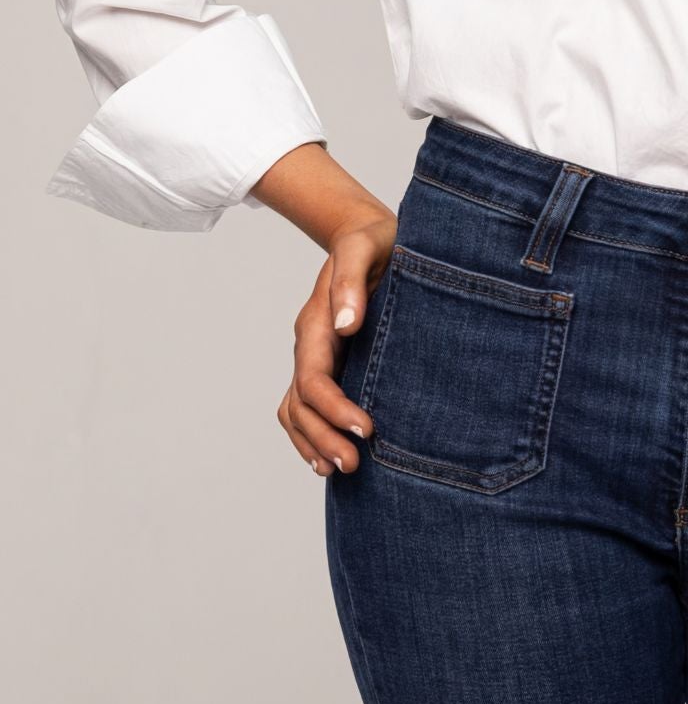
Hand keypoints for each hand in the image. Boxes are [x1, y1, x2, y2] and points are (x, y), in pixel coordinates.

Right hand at [277, 206, 396, 476]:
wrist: (369, 233)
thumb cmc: (374, 239)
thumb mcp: (365, 246)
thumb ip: (352, 280)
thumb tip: (346, 324)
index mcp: (317, 321)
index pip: (314, 379)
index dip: (334, 409)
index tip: (365, 429)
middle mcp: (311, 342)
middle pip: (301, 404)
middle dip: (322, 437)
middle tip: (353, 465)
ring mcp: (317, 354)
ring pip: (298, 410)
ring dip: (314, 442)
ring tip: (341, 469)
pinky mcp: (331, 360)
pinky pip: (308, 405)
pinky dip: (312, 433)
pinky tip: (330, 453)